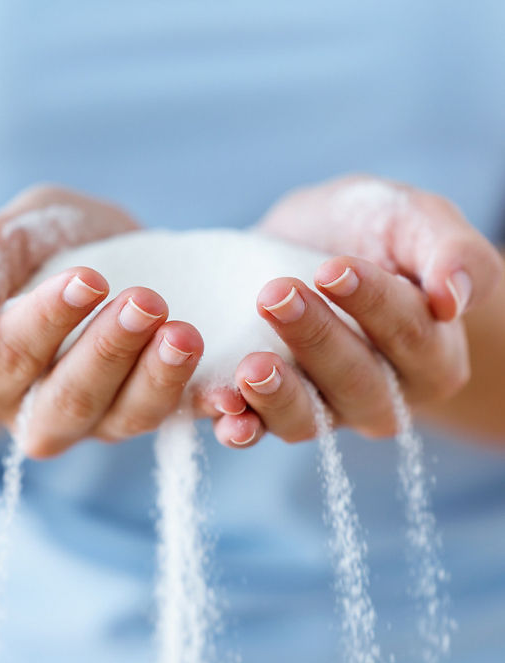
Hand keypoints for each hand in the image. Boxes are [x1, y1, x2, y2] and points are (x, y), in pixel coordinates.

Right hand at [0, 184, 213, 456]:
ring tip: (186, 333)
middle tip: (147, 302)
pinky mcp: (152, 411)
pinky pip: (180, 420)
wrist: (92, 254)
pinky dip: (206, 409)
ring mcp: (100, 420)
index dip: (47, 320)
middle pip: (70, 399)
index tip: (87, 278)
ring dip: (158, 380)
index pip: (11, 356)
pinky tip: (231, 394)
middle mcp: (39, 413)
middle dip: (109, 351)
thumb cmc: (37, 248)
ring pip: (126, 418)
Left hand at [228, 175, 503, 444]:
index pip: (410, 335)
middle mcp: (382, 394)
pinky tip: (222, 408)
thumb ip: (451, 251)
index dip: (372, 303)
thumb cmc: (372, 231)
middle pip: (355, 380)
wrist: (312, 244)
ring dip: (277, 395)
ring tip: (252, 367)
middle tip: (276, 295)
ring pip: (308, 418)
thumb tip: (453, 297)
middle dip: (315, 338)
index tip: (332, 268)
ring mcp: (325, 409)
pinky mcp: (272, 411)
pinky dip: (240, 425)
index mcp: (431, 353)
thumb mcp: (415, 220)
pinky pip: (258, 429)